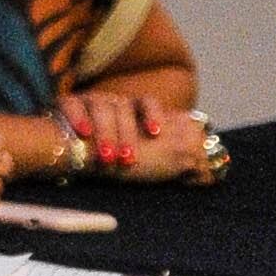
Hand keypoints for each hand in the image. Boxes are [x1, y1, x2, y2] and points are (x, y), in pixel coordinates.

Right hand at [66, 92, 206, 182]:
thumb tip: (211, 174)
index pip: (149, 103)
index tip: (156, 134)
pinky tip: (83, 132)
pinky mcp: (64, 104)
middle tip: (126, 159)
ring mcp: (88, 101)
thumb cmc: (117, 162)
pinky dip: (78, 117)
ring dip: (104, 133)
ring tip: (106, 158)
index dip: (154, 115)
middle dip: (125, 135)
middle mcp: (113, 102)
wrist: (69, 155)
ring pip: (99, 106)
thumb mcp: (151, 162)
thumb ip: (180, 160)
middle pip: (123, 109)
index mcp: (135, 111)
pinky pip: (71, 103)